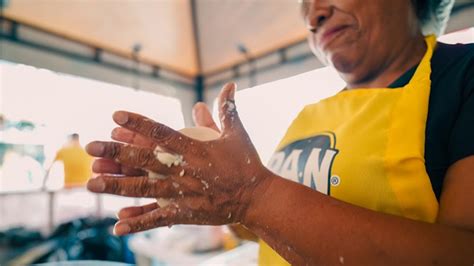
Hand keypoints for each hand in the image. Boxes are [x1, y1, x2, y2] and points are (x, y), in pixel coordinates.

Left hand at [86, 83, 271, 234]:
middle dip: (117, 153)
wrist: (257, 197)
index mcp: (195, 149)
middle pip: (145, 160)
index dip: (139, 123)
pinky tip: (117, 225)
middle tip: (91, 147)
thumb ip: (227, 109)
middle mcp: (185, 170)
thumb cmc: (246, 163)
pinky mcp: (186, 213)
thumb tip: (229, 84)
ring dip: (117, 186)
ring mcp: (184, 193)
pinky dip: (138, 221)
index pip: (162, 133)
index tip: (116, 115)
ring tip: (91, 183)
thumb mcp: (237, 133)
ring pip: (145, 189)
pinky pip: (158, 218)